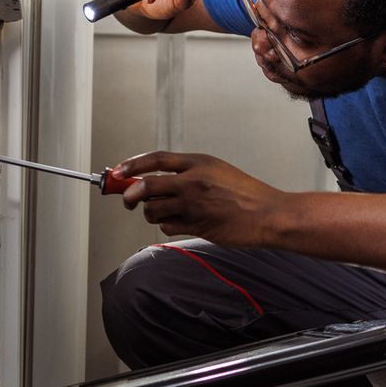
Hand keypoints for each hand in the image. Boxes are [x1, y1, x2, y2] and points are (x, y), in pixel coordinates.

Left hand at [114, 150, 285, 247]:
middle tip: (127, 200)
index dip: (131, 166)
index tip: (117, 172)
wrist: (269, 214)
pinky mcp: (196, 225)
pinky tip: (182, 222)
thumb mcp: (216, 171)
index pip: (155, 159)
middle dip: (129, 195)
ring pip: (153, 209)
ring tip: (164, 212)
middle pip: (146, 186)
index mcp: (198, 163)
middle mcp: (193, 181)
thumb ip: (187, 173)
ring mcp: (194, 205)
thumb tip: (153, 179)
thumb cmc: (246, 193)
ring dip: (151, 213)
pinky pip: (167, 226)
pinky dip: (167, 225)